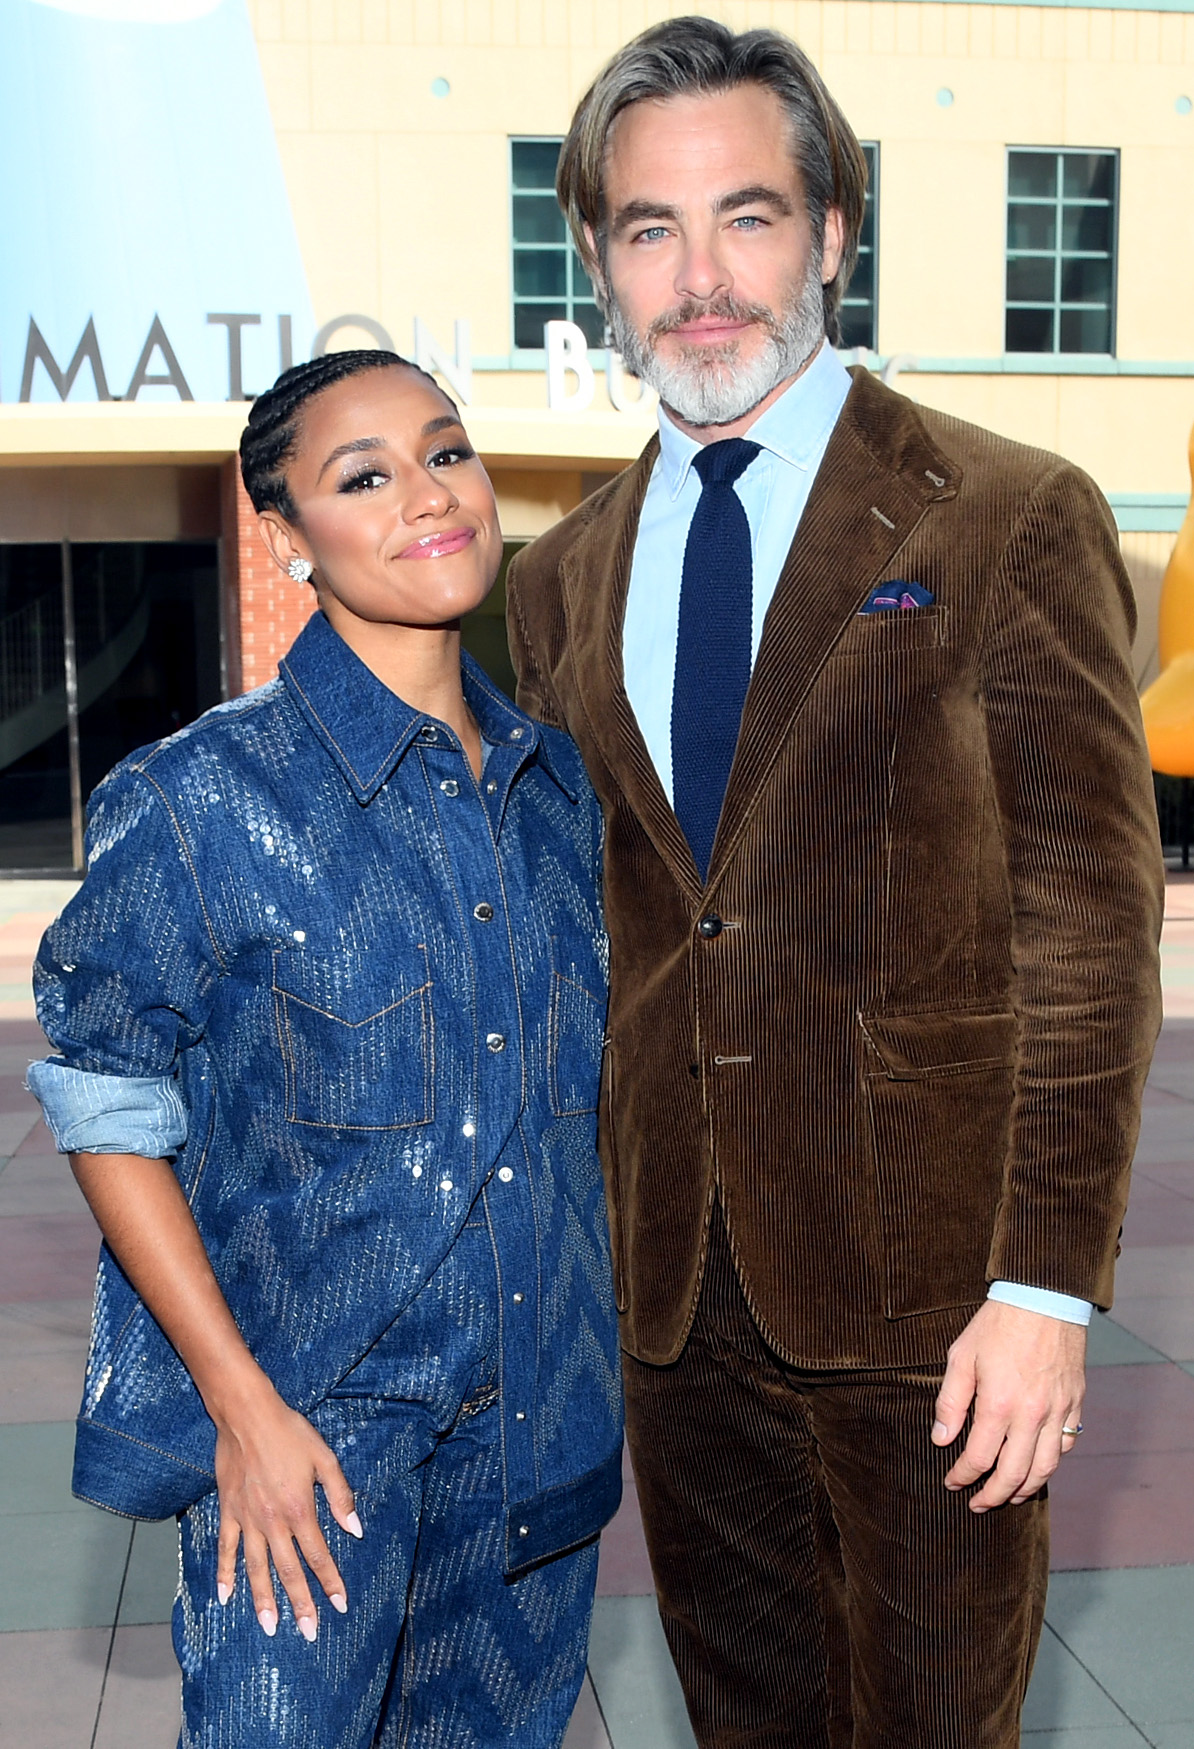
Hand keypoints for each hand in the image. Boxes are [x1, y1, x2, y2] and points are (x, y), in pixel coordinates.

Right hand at [212, 1378, 361, 1639]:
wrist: (247, 1415)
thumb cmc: (290, 1433)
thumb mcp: (325, 1458)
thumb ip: (340, 1496)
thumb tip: (355, 1530)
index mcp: (300, 1509)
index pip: (319, 1556)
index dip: (330, 1582)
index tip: (340, 1605)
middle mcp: (273, 1522)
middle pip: (289, 1571)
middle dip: (300, 1604)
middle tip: (308, 1632)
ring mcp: (248, 1520)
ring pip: (256, 1568)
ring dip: (263, 1600)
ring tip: (270, 1627)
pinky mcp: (228, 1512)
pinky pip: (226, 1549)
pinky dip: (224, 1574)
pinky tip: (225, 1597)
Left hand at [931, 1299, 1085, 1510]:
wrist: (1043, 1297)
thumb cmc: (998, 1325)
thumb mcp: (961, 1357)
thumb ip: (950, 1402)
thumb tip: (940, 1439)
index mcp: (999, 1405)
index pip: (978, 1458)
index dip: (962, 1476)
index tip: (952, 1482)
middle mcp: (1032, 1416)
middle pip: (1013, 1474)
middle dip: (992, 1496)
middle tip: (978, 1505)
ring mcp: (1058, 1411)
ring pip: (1045, 1467)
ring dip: (1025, 1488)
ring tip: (1008, 1496)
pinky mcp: (1075, 1403)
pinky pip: (1067, 1445)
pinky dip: (1051, 1462)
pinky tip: (1037, 1465)